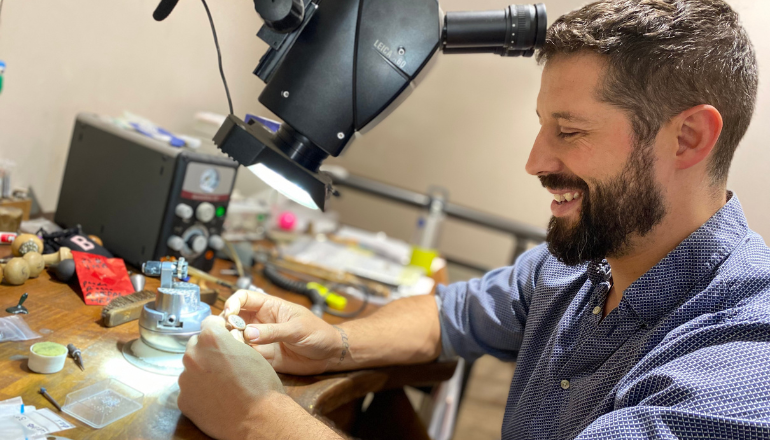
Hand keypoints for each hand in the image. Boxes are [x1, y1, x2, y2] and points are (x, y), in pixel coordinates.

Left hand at [178, 315, 285, 439]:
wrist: (259, 418)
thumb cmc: (260, 385)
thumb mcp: (251, 352)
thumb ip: (231, 342)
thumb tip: (226, 340)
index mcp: (211, 338)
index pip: (208, 322)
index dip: (219, 329)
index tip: (223, 336)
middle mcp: (193, 355)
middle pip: (196, 345)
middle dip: (208, 350)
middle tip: (224, 364)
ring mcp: (185, 379)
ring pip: (191, 368)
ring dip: (202, 371)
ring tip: (222, 384)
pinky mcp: (183, 399)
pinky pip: (189, 389)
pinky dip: (199, 391)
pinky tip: (215, 397)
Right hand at [222, 290, 343, 374]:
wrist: (329, 354)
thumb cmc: (317, 333)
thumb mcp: (297, 329)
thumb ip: (273, 331)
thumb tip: (247, 333)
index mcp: (269, 306)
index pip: (244, 298)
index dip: (233, 303)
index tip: (229, 314)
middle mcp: (260, 321)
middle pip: (234, 318)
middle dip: (226, 324)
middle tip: (226, 334)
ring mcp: (260, 339)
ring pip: (236, 337)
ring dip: (230, 341)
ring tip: (232, 347)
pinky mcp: (262, 356)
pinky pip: (245, 354)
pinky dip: (238, 356)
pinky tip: (237, 359)